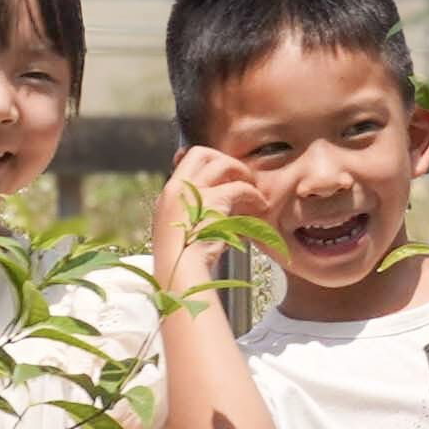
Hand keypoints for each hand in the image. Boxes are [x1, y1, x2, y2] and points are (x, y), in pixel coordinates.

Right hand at [154, 143, 269, 276]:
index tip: (224, 173)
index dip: (207, 161)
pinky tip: (261, 206)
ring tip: (253, 191)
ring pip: (222, 164)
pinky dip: (253, 195)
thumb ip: (200, 216)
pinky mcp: (211, 202)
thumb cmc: (183, 263)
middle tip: (241, 178)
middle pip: (202, 153)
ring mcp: (191, 193)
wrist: (180, 275)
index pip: (184, 161)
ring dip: (242, 174)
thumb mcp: (184, 233)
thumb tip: (228, 209)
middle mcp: (176, 189)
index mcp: (168, 196)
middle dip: (225, 161)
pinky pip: (239, 188)